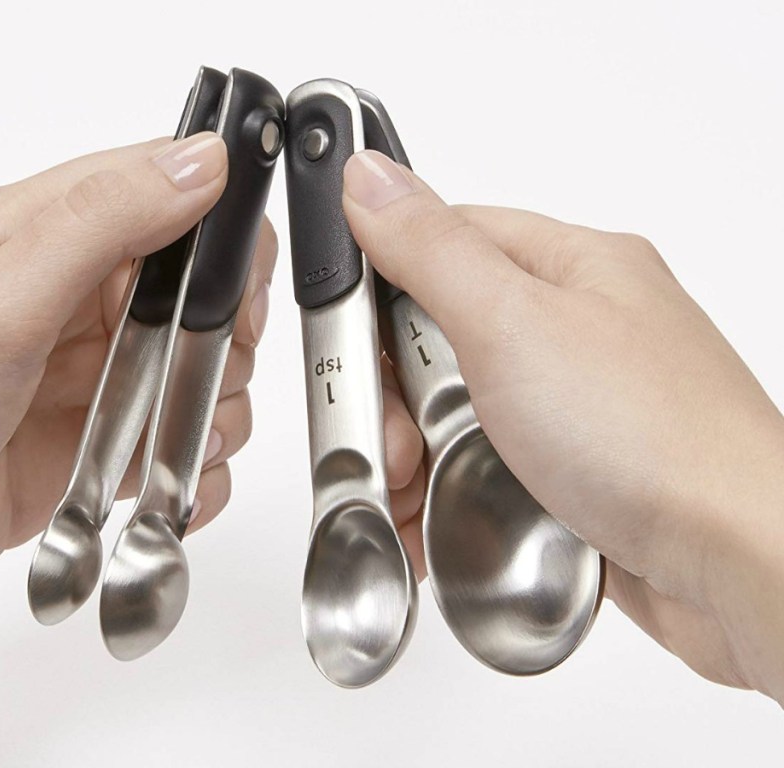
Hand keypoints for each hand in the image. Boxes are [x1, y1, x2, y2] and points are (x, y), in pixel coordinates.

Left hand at [0, 133, 275, 670]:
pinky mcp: (85, 444)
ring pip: (197, 376)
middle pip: (200, 296)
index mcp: (39, 234)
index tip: (227, 305)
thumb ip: (104, 221)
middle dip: (216, 348)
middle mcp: (66, 300)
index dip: (222, 246)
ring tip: (161, 449)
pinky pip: (172, 446)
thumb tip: (203, 162)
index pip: (171, 196)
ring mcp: (78, 376)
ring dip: (205, 417)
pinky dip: (186, 472)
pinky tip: (160, 488)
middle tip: (179, 386)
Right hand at [343, 149, 783, 702]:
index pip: (448, 240)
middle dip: (402, 396)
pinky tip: (442, 521)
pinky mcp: (580, 470)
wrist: (743, 566)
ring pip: (466, 410)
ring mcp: (583, 404)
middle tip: (397, 440)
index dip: (384, 285)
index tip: (348, 338)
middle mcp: (582, 330)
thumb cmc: (653, 438)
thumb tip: (369, 178)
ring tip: (416, 493)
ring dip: (424, 455)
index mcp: (575, 267)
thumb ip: (430, 249)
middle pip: (448, 336)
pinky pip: (495, 467)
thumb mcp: (512, 324)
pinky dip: (458, 494)